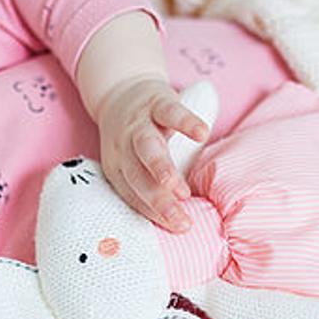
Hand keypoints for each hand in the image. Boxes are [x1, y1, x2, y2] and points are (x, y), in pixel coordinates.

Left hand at [93, 76, 209, 233]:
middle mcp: (123, 147)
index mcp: (117, 167)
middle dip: (158, 199)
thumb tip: (180, 220)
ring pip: (146, 146)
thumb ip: (152, 186)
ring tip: (178, 188)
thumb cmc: (135, 139)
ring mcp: (138, 124)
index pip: (133, 194)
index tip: (179, 227)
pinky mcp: (156, 102)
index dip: (154, 212)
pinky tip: (201, 134)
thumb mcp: (134, 162)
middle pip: (137, 176)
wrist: (121, 91)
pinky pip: (170, 112)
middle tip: (180, 218)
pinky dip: (185, 122)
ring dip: (160, 167)